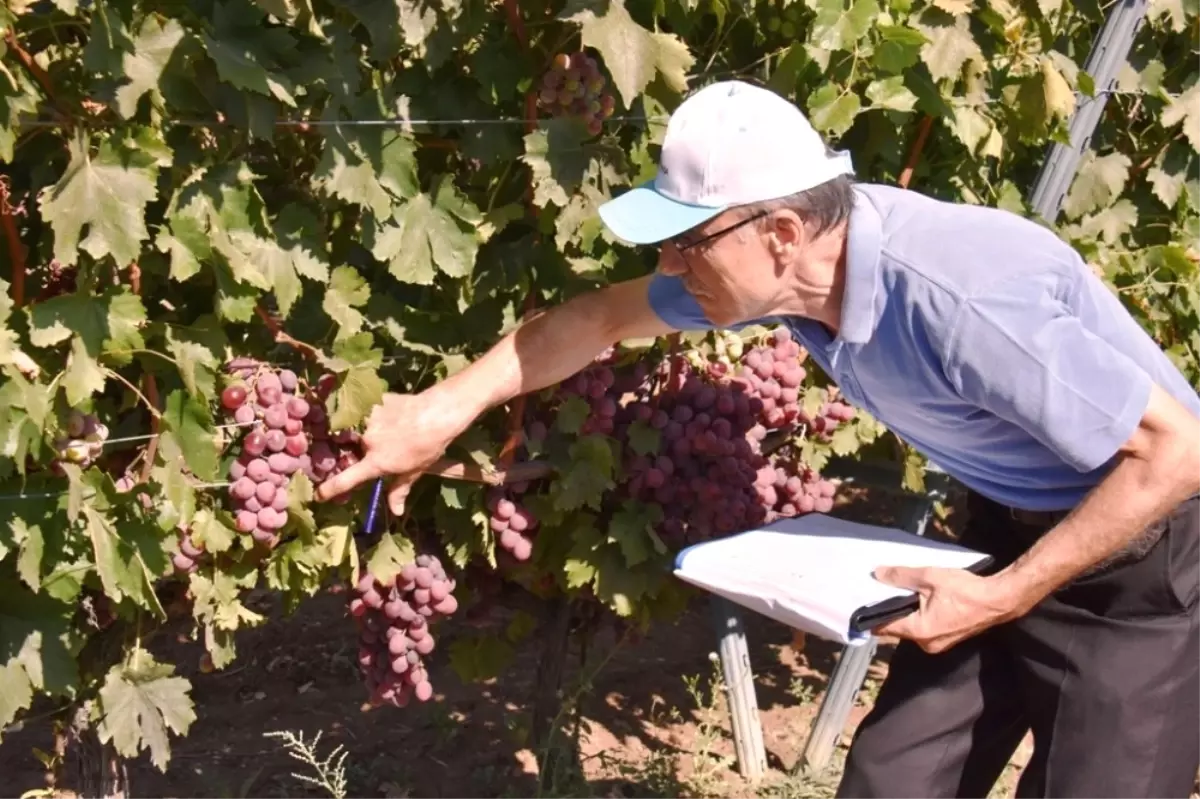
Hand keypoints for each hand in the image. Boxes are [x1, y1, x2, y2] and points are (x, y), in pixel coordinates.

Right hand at [314, 390, 466, 513]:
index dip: (329, 489)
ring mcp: (367, 419)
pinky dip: (364, 412)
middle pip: (345, 449)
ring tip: (370, 429)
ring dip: (354, 430)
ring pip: (351, 427)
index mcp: (376, 462)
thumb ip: (399, 490)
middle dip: (345, 452)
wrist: (437, 412)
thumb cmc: (429, 445)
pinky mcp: (372, 402)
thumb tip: (395, 512)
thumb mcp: (415, 470)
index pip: (346, 480)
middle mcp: (366, 441)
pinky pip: (360, 409)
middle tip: (352, 451)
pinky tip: (377, 412)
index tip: (318, 495)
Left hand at [870, 566, 1025, 653]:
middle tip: (877, 593)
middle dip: (888, 612)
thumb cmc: (965, 590)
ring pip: (912, 628)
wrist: (1000, 600)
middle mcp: (926, 643)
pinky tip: (917, 599)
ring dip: (905, 613)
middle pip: (898, 629)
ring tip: (895, 593)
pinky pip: (924, 627)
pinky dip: (918, 615)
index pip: (885, 628)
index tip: (858, 605)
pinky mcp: (948, 638)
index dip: (871, 616)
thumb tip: (877, 574)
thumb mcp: (930, 577)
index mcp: (920, 632)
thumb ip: (901, 576)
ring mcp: (938, 644)